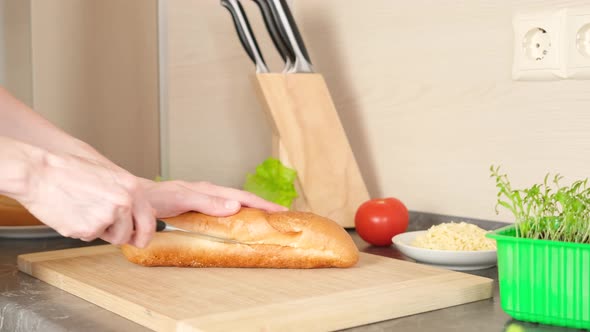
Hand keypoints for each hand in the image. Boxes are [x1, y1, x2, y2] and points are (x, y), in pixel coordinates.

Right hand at [16, 152, 155, 246]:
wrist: (38, 172)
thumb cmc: (69, 170)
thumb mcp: (109, 174)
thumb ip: (129, 194)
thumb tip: (147, 211)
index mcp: (132, 187)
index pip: (149, 222)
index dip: (145, 235)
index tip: (141, 240)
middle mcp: (124, 203)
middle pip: (129, 235)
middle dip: (119, 235)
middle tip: (105, 227)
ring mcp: (106, 217)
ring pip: (109, 238)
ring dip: (99, 230)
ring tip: (83, 209)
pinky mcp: (88, 229)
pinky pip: (88, 237)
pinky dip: (80, 229)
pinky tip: (71, 212)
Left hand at [139, 179, 286, 217]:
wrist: (134, 200)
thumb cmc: (155, 198)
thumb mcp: (182, 198)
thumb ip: (207, 202)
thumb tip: (236, 206)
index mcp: (210, 190)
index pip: (243, 196)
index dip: (263, 204)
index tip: (282, 212)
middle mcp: (210, 195)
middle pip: (242, 200)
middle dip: (263, 208)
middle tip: (282, 218)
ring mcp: (204, 203)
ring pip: (234, 206)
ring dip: (251, 213)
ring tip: (266, 222)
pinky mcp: (197, 212)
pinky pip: (222, 214)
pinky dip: (235, 219)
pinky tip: (237, 227)